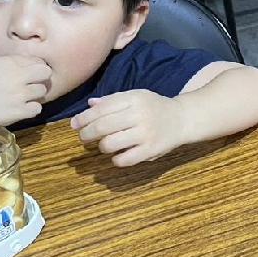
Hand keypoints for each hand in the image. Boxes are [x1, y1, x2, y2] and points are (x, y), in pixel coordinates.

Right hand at [0, 56, 50, 125]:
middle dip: (40, 78)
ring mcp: (20, 94)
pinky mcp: (18, 112)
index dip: (34, 66)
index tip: (30, 72)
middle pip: (45, 73)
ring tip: (24, 98)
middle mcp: (17, 76)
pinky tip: (21, 109)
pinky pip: (37, 108)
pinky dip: (31, 109)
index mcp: (8, 62)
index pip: (36, 60)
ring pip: (42, 91)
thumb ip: (7, 65)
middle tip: (32, 84)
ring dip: (35, 94)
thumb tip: (24, 67)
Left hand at [71, 90, 189, 166]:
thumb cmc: (155, 106)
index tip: (75, 124)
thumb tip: (89, 105)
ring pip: (110, 144)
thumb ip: (112, 100)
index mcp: (133, 99)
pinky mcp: (150, 150)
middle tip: (83, 137)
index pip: (101, 109)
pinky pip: (124, 159)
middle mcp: (139, 115)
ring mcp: (145, 134)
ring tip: (104, 145)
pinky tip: (118, 155)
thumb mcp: (136, 96)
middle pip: (102, 127)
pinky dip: (116, 159)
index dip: (84, 118)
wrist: (183, 119)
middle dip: (87, 134)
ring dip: (101, 146)